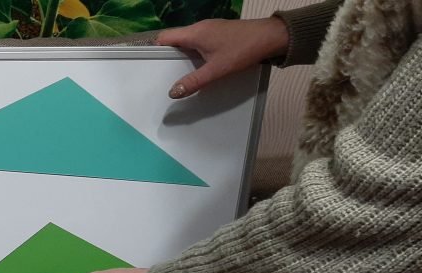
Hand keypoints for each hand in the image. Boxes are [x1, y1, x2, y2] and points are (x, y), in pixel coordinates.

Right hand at [156, 17, 288, 98]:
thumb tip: (173, 92)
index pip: (165, 37)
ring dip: (183, 54)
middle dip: (169, 55)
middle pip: (175, 39)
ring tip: (181, 72)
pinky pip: (199, 40)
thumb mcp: (217, 70)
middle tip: (165, 74)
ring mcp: (210, 28)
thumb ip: (194, 82)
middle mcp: (200, 27)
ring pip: (188, 40)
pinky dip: (195, 52)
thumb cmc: (243, 50)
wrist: (271, 37)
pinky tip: (201, 65)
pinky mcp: (219, 31)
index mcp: (195, 33)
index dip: (156, 49)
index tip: (152, 64)